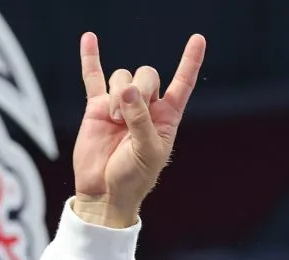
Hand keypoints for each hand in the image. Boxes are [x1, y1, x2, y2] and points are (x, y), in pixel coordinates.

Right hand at [72, 32, 205, 227]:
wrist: (105, 191)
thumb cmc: (134, 177)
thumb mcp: (146, 151)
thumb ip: (140, 120)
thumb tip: (128, 90)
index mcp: (167, 117)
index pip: (182, 83)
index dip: (190, 61)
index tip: (198, 39)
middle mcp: (146, 107)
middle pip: (146, 74)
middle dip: (136, 89)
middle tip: (125, 117)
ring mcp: (121, 105)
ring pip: (121, 77)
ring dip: (116, 95)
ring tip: (113, 120)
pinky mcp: (97, 108)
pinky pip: (93, 77)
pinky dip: (91, 58)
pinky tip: (90, 39)